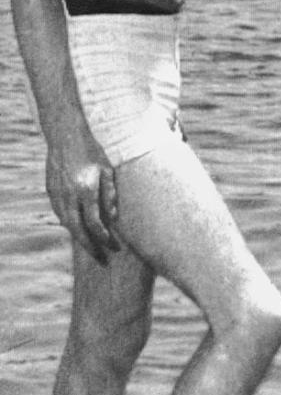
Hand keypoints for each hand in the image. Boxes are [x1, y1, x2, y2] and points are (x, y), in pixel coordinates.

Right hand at [45, 136, 120, 264]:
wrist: (65, 135)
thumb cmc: (92, 150)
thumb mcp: (108, 169)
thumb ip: (111, 194)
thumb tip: (112, 219)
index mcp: (86, 189)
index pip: (94, 223)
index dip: (104, 238)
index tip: (114, 247)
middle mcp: (69, 195)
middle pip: (78, 229)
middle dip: (90, 247)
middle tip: (101, 260)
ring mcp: (57, 193)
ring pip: (66, 223)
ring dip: (78, 237)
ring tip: (92, 247)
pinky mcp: (50, 190)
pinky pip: (60, 213)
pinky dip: (69, 223)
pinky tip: (78, 227)